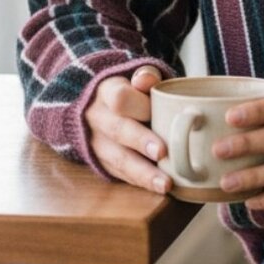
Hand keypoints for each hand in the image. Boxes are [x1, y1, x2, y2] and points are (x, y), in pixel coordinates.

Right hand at [84, 65, 170, 193]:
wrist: (97, 105)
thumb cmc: (129, 90)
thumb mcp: (135, 76)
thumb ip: (145, 76)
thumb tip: (147, 79)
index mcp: (107, 91)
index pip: (119, 97)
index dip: (138, 105)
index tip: (156, 112)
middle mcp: (98, 118)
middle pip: (117, 130)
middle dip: (140, 141)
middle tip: (163, 152)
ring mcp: (97, 143)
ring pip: (117, 159)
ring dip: (143, 173)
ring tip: (166, 183)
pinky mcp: (101, 162)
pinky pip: (120, 174)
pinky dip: (140, 182)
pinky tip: (159, 188)